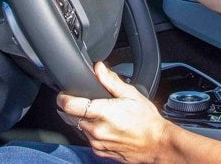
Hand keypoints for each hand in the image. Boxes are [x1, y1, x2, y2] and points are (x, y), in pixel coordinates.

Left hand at [57, 62, 173, 161]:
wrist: (157, 144)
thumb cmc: (147, 120)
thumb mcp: (131, 94)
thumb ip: (111, 81)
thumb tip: (98, 68)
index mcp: (103, 113)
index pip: (70, 106)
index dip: (63, 98)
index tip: (63, 94)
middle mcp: (97, 130)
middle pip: (73, 116)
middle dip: (79, 109)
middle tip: (93, 103)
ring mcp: (97, 143)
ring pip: (81, 128)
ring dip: (87, 121)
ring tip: (105, 117)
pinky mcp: (100, 152)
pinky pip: (89, 140)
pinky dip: (94, 133)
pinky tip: (108, 128)